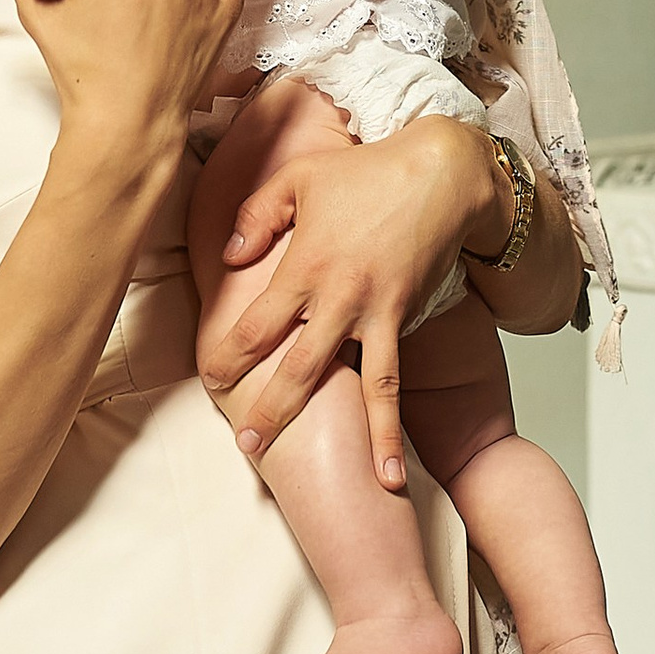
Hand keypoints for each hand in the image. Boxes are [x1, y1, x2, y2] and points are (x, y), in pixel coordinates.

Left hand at [196, 114, 510, 492]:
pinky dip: (390, 428)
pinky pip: (392, 381)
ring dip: (342, 435)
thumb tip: (229, 258)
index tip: (212, 379)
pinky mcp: (404, 319)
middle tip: (246, 444)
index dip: (230, 354)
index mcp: (304, 263)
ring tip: (340, 481)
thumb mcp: (299, 179)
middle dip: (269, 408)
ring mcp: (375, 313)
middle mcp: (338, 296)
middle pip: (296, 365)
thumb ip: (257, 216)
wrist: (442, 175)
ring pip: (352, 384)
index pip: (256, 323)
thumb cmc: (367, 172)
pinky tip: (391, 472)